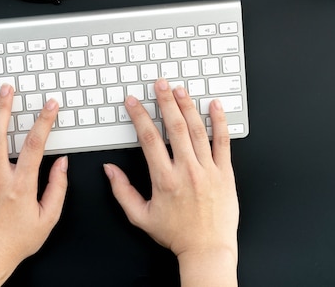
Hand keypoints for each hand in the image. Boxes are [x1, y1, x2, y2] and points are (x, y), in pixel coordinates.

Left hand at [0, 84, 68, 286]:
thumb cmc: (15, 242)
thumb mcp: (48, 219)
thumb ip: (57, 188)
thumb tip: (63, 164)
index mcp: (21, 186)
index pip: (35, 145)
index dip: (44, 121)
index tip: (49, 106)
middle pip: (0, 135)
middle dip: (5, 108)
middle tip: (8, 90)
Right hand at [103, 78, 238, 286]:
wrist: (207, 249)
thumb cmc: (176, 234)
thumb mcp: (140, 216)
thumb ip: (122, 191)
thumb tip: (109, 170)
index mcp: (164, 179)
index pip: (149, 139)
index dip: (139, 116)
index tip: (133, 102)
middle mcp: (186, 171)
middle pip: (174, 127)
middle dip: (165, 101)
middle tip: (160, 84)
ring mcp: (208, 170)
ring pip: (197, 131)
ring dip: (188, 107)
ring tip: (180, 90)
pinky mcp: (225, 173)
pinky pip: (223, 143)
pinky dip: (219, 122)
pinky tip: (215, 107)